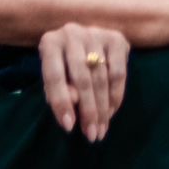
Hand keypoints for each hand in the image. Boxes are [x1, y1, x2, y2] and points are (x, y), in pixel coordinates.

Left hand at [38, 23, 130, 142]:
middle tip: (92, 135)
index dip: (61, 102)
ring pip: (101, 77)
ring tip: (101, 129)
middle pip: (82, 78)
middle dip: (88, 110)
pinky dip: (116, 95)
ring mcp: (96, 33)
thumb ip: (57, 90)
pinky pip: (118, 73)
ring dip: (103, 108)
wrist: (82, 38)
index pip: (54, 76)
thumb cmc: (62, 64)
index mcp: (50, 42)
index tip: (69, 127)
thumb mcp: (54, 77)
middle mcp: (72, 33)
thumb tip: (74, 103)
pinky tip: (112, 111)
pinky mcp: (116, 38)